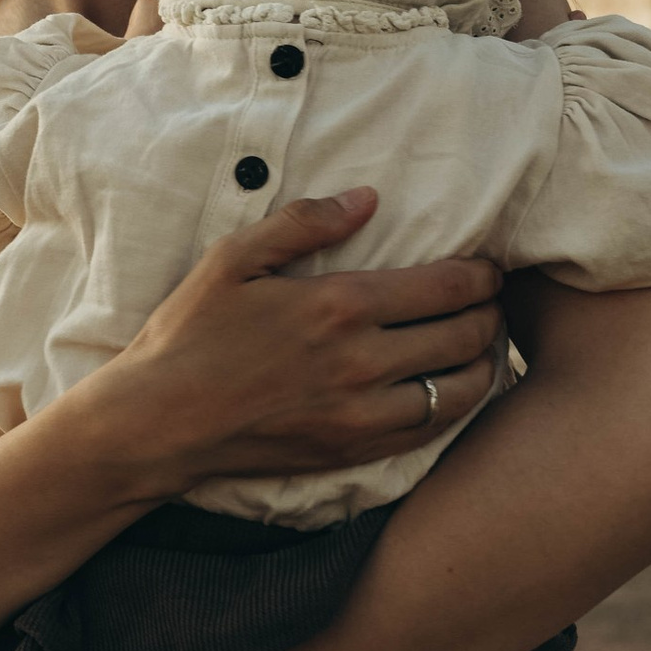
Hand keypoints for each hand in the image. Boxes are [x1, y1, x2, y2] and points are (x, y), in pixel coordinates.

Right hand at [79, 188, 503, 498]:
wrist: (157, 422)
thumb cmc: (188, 335)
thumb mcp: (232, 260)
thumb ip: (302, 223)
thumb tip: (367, 198)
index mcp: (338, 305)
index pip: (447, 286)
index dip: (483, 274)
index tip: (489, 267)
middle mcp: (362, 362)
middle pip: (466, 335)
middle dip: (492, 313)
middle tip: (492, 302)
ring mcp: (362, 413)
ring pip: (461, 389)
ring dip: (484, 363)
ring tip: (483, 345)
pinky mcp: (354, 451)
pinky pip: (432, 430)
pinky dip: (456, 407)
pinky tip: (453, 390)